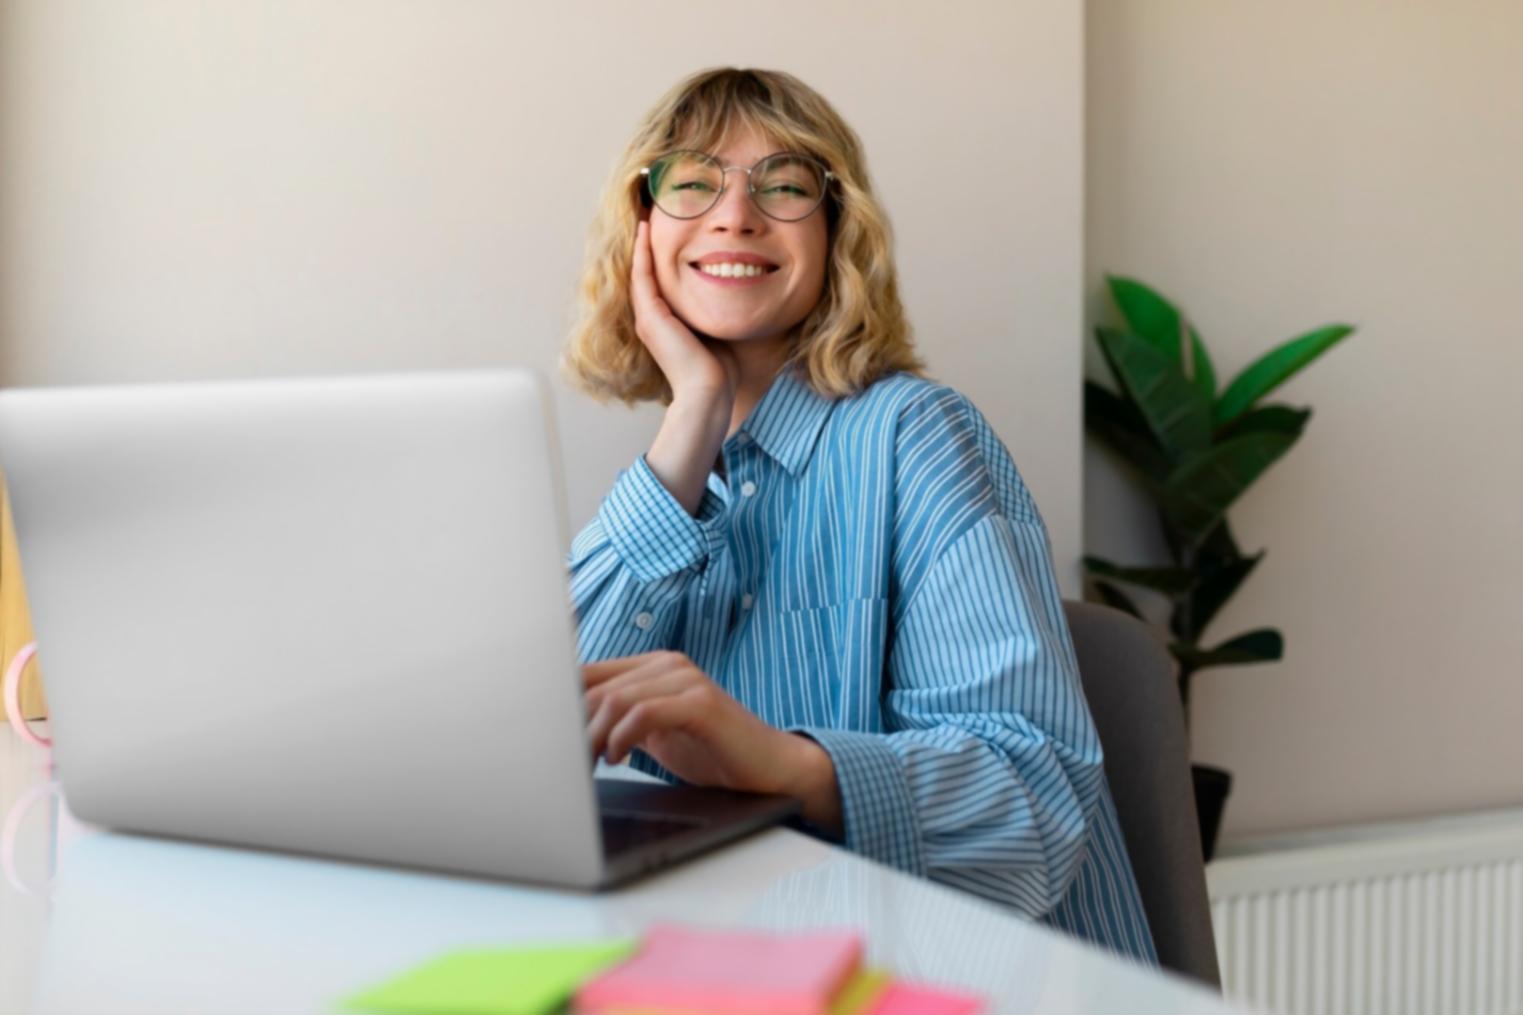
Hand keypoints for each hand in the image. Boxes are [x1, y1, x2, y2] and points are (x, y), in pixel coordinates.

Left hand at [583, 651, 841, 833]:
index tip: (546, 740)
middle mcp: (667, 663)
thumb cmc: (712, 753)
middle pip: (594, 686)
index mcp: (652, 666)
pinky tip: (617, 758)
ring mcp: (686, 679)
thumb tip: (564, 733)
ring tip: (592, 764)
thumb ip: (618, 722)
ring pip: (615, 699)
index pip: (587, 672)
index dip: (560, 705)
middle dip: (572, 727)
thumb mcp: (654, 734)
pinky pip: (644, 712)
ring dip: (593, 737)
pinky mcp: (701, 702)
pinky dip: (621, 737)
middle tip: (563, 762)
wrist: (770, 770)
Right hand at [630, 219, 738, 406]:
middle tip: (648, 213)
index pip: (657, 281)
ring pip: (639, 270)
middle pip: (644, 272)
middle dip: (646, 244)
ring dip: (641, 242)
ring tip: (645, 214)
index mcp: (664, 323)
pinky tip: (646, 230)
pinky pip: (643, 275)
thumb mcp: (714, 329)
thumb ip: (714, 310)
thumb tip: (733, 289)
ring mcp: (648, 318)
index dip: (657, 255)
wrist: (709, 394)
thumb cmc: (718, 371)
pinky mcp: (651, 317)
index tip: (665, 229)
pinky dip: (643, 252)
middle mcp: (651, 319)